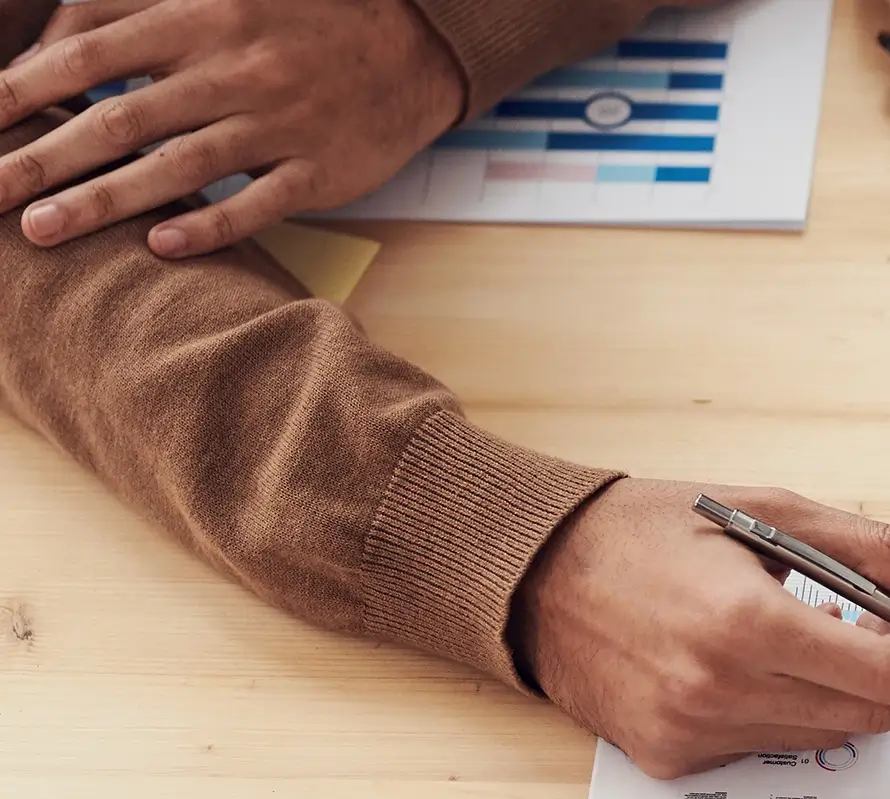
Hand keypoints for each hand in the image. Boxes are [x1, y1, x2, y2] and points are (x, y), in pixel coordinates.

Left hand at [0, 0, 462, 255]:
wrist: (415, 44)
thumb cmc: (297, 18)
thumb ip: (130, 6)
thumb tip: (46, 46)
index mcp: (200, 16)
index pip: (88, 52)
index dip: (22, 88)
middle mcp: (234, 70)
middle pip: (118, 118)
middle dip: (41, 159)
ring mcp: (279, 124)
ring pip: (177, 167)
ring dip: (104, 201)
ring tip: (39, 231)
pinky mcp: (321, 171)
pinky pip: (257, 205)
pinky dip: (208, 226)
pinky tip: (161, 247)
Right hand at [512, 478, 889, 778]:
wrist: (533, 574)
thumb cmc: (648, 530)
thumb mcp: (768, 508)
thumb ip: (869, 551)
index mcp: (743, 624)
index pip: (885, 672)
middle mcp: (717, 692)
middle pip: (870, 715)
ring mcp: (693, 736)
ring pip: (827, 736)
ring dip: (868, 696)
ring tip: (875, 645)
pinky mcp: (673, 759)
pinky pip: (772, 746)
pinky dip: (804, 710)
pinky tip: (796, 668)